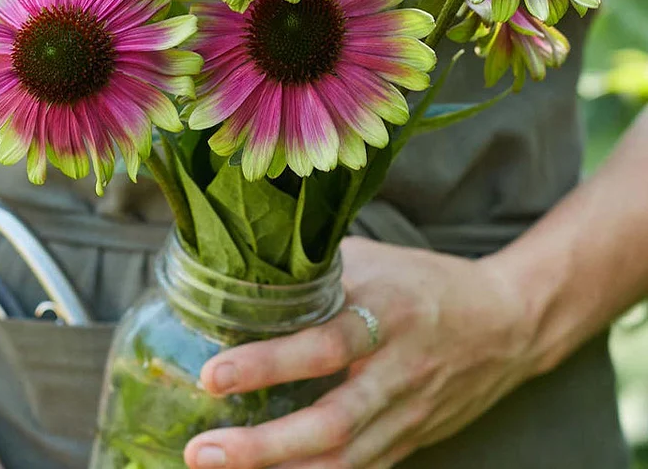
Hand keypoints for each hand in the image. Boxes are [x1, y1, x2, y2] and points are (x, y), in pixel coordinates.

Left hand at [184, 236, 538, 468]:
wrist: (506, 324)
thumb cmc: (431, 284)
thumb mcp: (377, 262)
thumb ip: (321, 273)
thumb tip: (256, 274)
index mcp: (388, 315)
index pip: (323, 345)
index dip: (268, 364)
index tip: (214, 376)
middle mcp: (397, 373)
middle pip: (330, 423)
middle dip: (263, 446)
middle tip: (204, 450)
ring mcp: (406, 415)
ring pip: (343, 462)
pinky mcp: (410, 441)